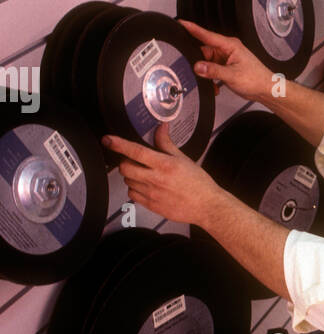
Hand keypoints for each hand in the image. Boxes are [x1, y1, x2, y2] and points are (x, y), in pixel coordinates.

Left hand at [105, 124, 224, 227]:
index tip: (108, 140)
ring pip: (127, 181)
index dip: (119, 144)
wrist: (206, 206)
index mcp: (165, 165)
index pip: (136, 151)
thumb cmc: (198, 183)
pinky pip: (132, 195)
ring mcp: (152, 194)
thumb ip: (166, 143)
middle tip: (134, 160)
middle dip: (125, 161)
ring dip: (131, 175)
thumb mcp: (183, 159)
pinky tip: (145, 185)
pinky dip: (134, 188)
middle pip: (125, 168)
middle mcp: (156, 180)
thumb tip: (160, 128)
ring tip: (144, 173)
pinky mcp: (151, 206)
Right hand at [180, 19, 270, 103]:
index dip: (192, 29)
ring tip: (213, 82)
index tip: (180, 23)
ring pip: (207, 62)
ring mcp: (226, 58)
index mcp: (229, 45)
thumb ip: (213, 71)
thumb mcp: (232, 75)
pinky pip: (212, 70)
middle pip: (204, 51)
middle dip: (200, 63)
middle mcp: (227, 50)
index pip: (206, 35)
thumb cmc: (256, 79)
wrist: (266, 89)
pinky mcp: (226, 67)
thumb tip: (198, 67)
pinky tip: (215, 86)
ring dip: (207, 74)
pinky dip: (211, 78)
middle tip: (199, 72)